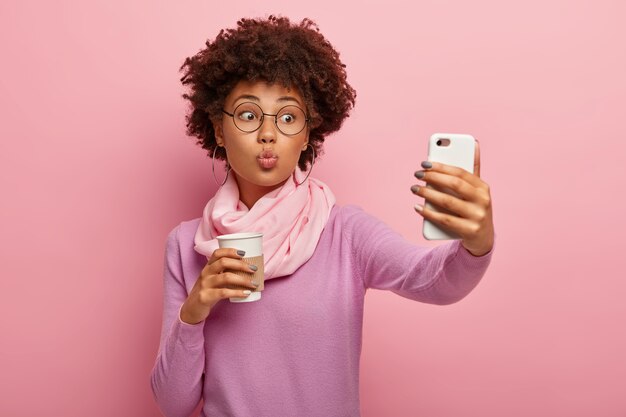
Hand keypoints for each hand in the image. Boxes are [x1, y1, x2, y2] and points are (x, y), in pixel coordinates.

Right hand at [180, 248, 259, 323]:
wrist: (191, 309)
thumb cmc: (208, 292)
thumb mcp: (213, 280)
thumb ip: (225, 273)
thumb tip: (249, 270)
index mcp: (208, 267)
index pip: (217, 253)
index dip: (231, 251)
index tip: (244, 253)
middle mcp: (205, 273)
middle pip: (223, 262)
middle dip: (241, 264)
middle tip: (254, 269)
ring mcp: (204, 285)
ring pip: (225, 277)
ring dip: (243, 280)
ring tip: (254, 283)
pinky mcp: (205, 297)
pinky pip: (223, 293)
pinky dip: (237, 292)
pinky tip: (246, 293)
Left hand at [411, 141, 493, 255]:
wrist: (482, 240)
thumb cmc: (474, 209)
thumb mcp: (476, 191)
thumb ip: (472, 170)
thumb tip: (474, 143)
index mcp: (483, 187)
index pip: (460, 172)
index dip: (441, 166)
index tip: (424, 163)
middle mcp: (483, 200)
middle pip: (454, 185)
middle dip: (433, 178)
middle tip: (417, 175)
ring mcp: (478, 216)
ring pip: (448, 202)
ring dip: (428, 194)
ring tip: (414, 188)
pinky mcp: (470, 230)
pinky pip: (445, 220)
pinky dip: (428, 213)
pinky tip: (417, 207)